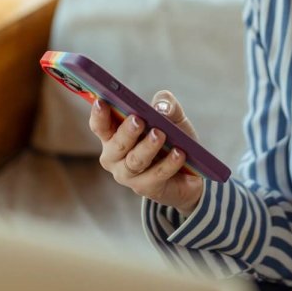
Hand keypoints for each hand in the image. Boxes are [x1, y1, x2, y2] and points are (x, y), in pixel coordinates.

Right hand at [89, 91, 203, 216]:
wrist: (192, 171)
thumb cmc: (173, 137)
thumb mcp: (172, 116)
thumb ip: (166, 104)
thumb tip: (161, 108)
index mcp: (114, 135)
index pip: (100, 126)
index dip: (99, 115)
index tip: (101, 102)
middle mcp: (115, 157)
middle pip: (116, 145)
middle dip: (127, 132)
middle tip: (138, 120)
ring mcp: (128, 175)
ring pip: (134, 162)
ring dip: (147, 148)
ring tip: (160, 134)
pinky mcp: (146, 188)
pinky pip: (156, 175)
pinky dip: (168, 163)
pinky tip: (179, 153)